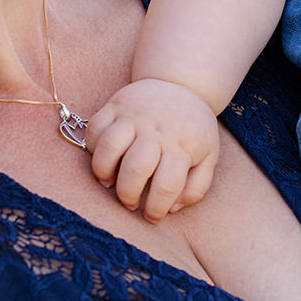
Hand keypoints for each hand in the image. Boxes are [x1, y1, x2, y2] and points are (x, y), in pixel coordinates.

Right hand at [86, 78, 221, 221]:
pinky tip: (103, 156)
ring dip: (103, 171)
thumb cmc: (193, 128)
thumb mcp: (209, 155)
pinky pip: (94, 128)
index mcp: (182, 146)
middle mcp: (156, 131)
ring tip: (109, 181)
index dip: (156, 209)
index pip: (166, 186)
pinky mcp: (115, 105)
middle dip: (127, 195)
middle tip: (129, 203)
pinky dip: (92, 146)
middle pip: (134, 169)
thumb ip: (197, 186)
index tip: (151, 217)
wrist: (183, 83)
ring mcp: (134, 116)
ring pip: (108, 147)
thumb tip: (173, 208)